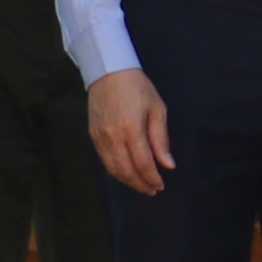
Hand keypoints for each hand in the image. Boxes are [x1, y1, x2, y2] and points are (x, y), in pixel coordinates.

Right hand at [88, 68, 174, 192]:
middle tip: (152, 190)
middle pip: (126, 170)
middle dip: (140, 184)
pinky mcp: (93, 136)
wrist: (108, 71)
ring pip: (113, 169)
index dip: (152, 177)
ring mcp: (100, 137)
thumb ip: (161, 139)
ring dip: (128, 181)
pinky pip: (104, 161)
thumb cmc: (137, 87)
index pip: (142, 163)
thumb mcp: (157, 109)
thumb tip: (168, 164)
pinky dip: (116, 171)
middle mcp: (113, 136)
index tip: (160, 185)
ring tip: (141, 185)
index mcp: (131, 128)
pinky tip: (127, 173)